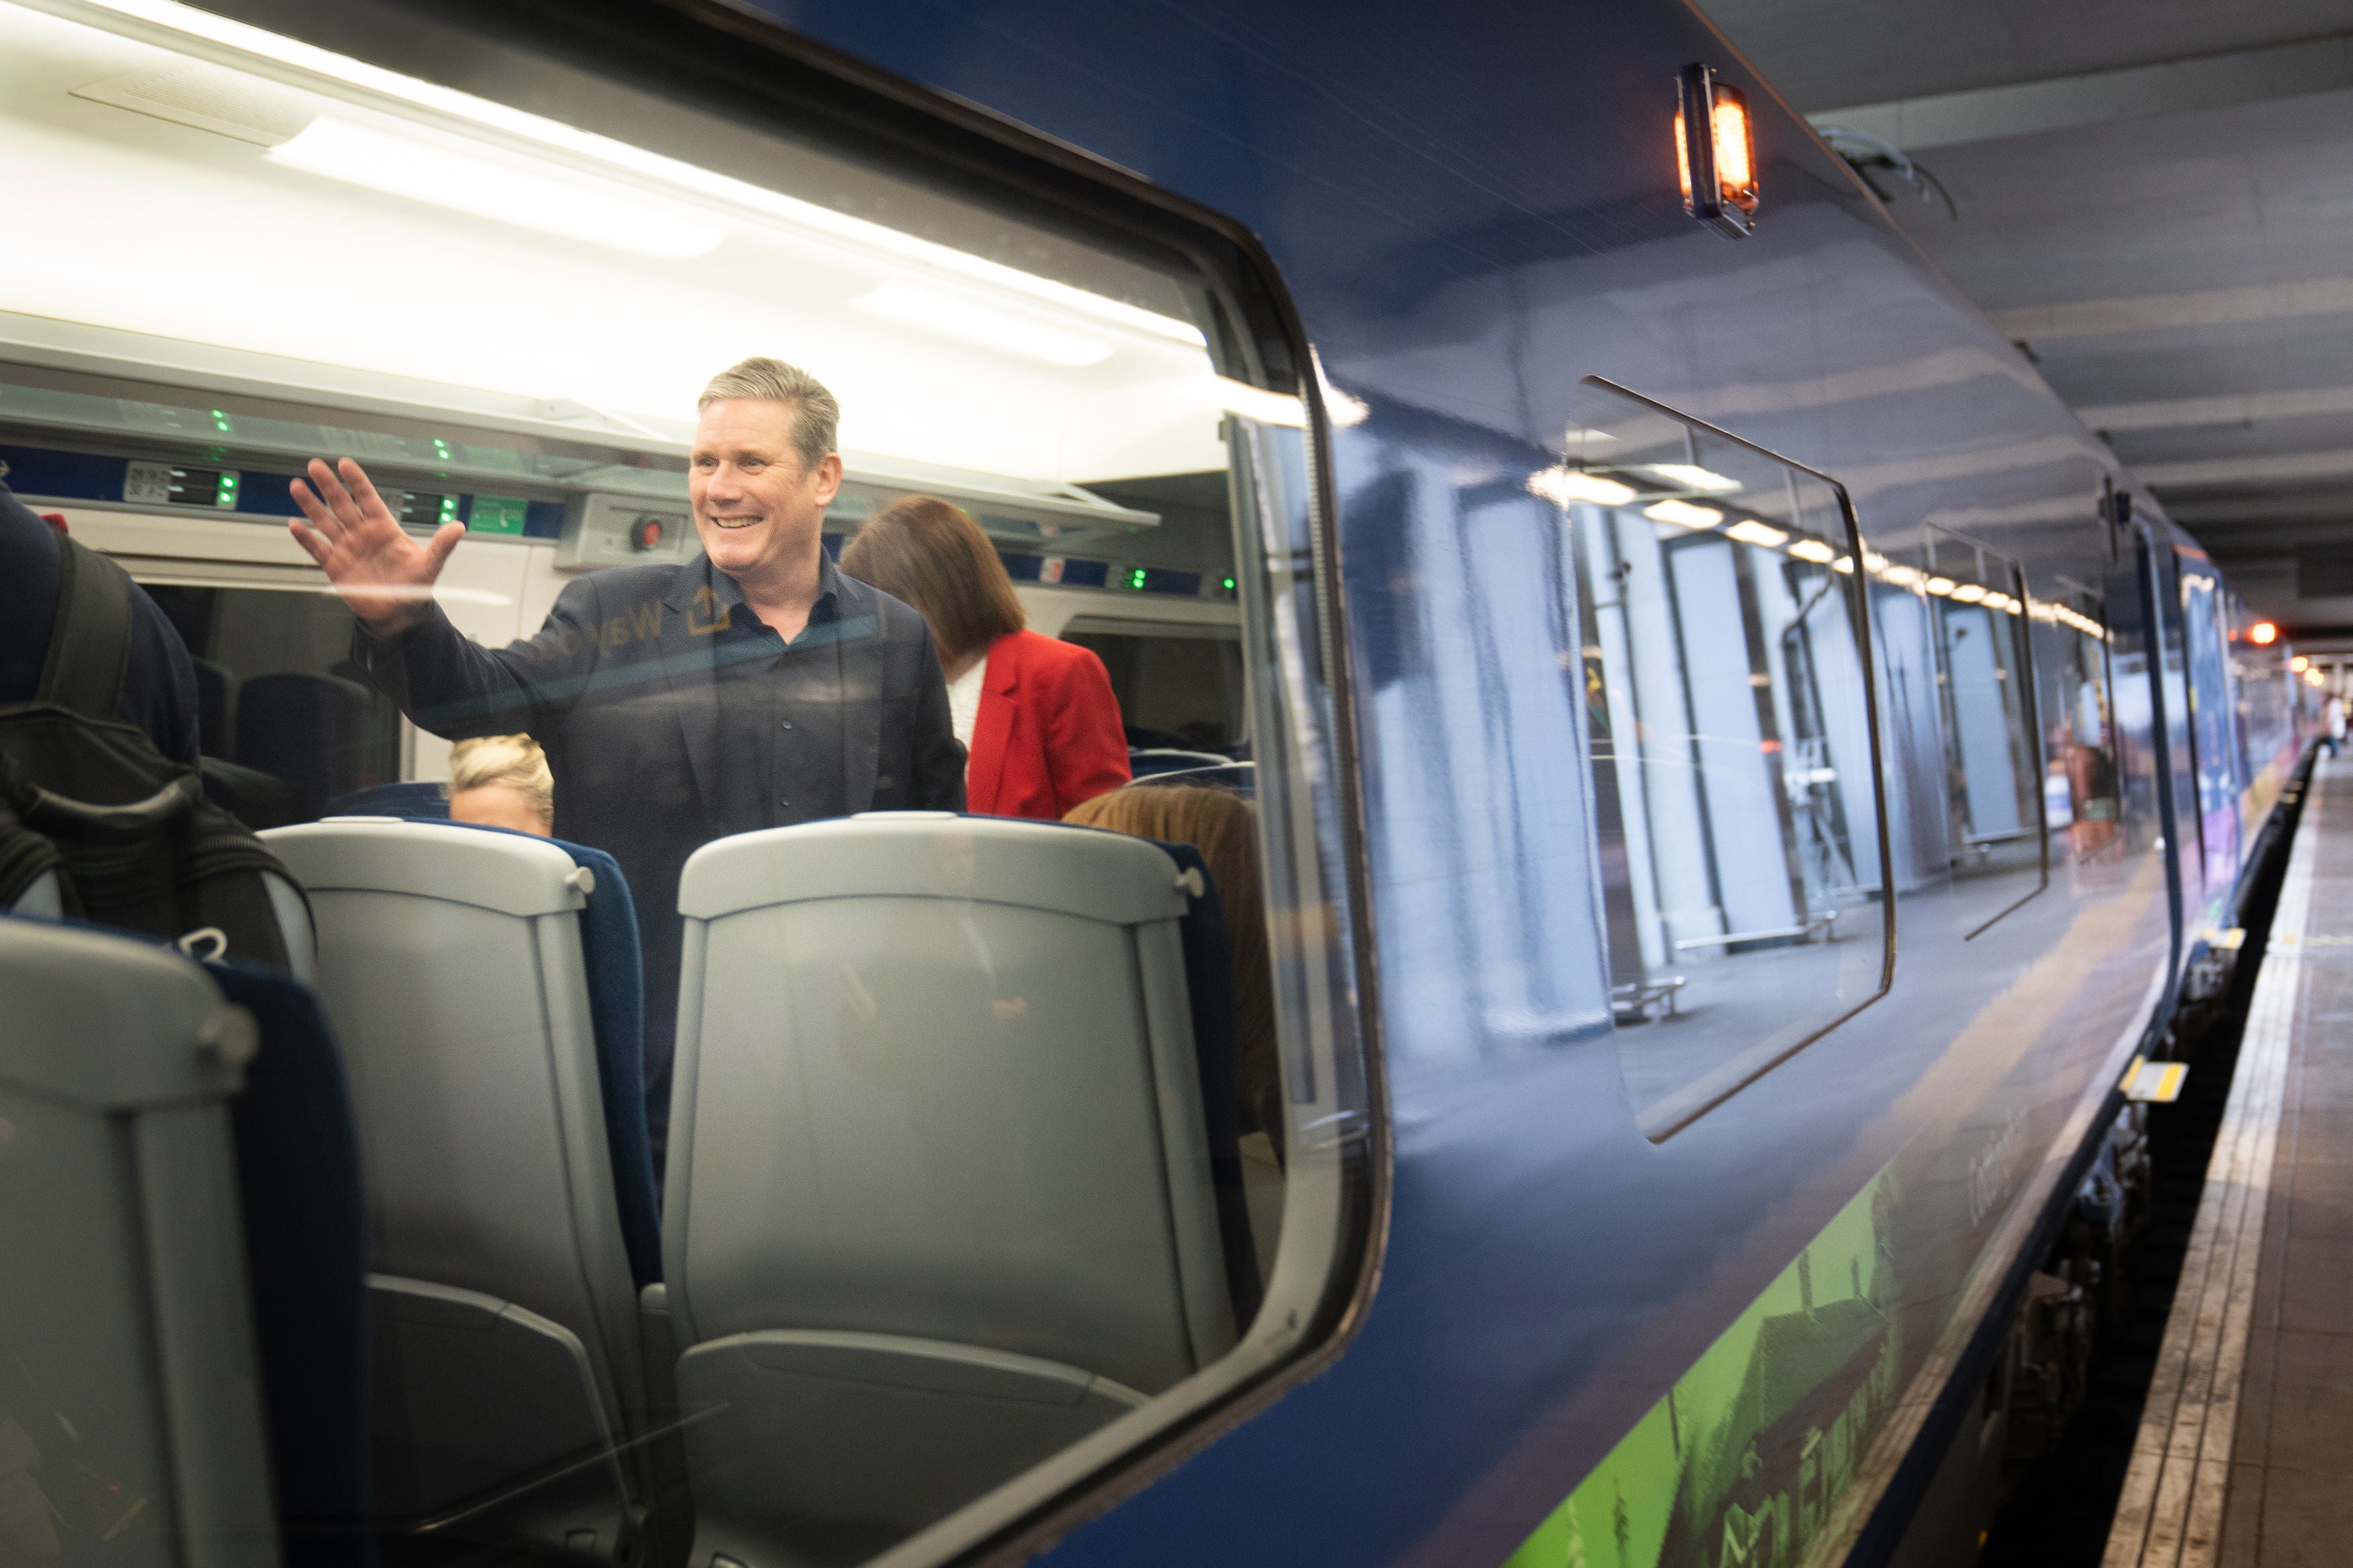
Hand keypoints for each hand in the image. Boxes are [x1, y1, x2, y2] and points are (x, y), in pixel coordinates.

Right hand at [287, 458, 462, 632]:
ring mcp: (347, 548)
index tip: (345, 464)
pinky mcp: (335, 566)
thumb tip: (459, 526)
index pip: (369, 499)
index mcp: (384, 528)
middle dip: (329, 485)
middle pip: (342, 504)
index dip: (357, 482)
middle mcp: (363, 534)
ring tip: (297, 486)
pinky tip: (294, 524)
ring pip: (326, 521)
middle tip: (315, 465)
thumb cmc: (414, 585)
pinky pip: (318, 549)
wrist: (399, 613)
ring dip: (312, 505)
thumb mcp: (429, 564)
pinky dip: (306, 538)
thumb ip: (441, 545)